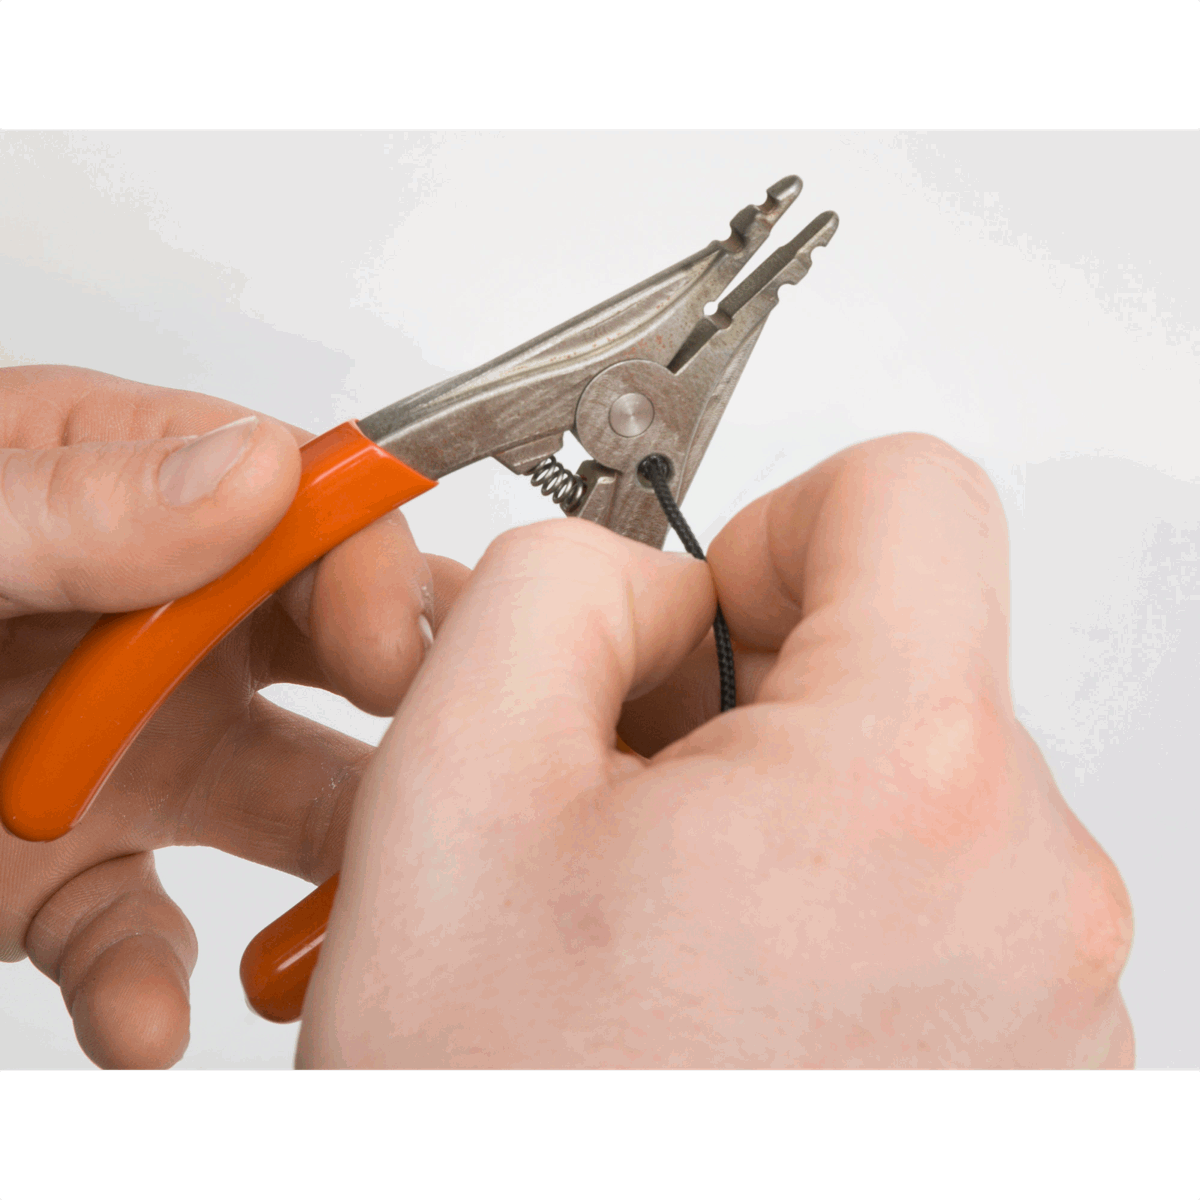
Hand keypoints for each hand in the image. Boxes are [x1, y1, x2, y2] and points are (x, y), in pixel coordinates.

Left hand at [0, 366, 467, 1068]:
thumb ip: (68, 501)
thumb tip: (256, 475)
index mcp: (121, 501)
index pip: (301, 509)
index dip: (369, 570)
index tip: (392, 653)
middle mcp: (152, 628)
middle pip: (337, 653)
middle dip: (409, 706)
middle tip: (446, 766)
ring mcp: (126, 754)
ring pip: (290, 805)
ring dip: (338, 861)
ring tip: (361, 911)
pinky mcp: (74, 876)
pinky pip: (150, 934)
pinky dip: (158, 986)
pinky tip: (147, 1014)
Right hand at [298, 434, 1133, 1068]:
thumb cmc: (502, 1098)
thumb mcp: (456, 779)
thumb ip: (556, 589)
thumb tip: (646, 578)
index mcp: (906, 781)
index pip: (913, 493)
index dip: (781, 524)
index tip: (703, 628)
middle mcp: (1029, 888)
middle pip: (905, 642)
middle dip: (757, 688)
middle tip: (639, 802)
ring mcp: (1048, 987)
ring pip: (913, 766)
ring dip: (784, 797)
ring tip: (669, 911)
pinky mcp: (1031, 1050)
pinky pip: (937, 878)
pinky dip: (829, 888)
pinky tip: (726, 975)